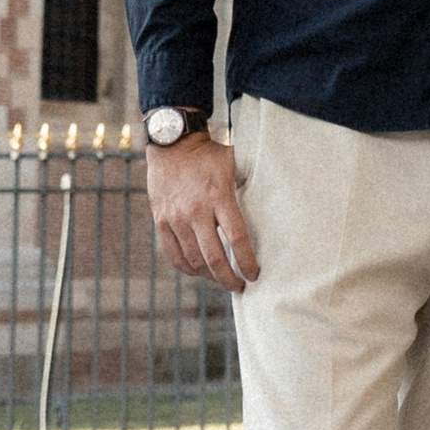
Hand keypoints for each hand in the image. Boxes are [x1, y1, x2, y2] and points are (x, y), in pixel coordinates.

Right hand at [147, 133, 256, 291]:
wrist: (172, 143)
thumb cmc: (208, 154)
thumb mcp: (232, 166)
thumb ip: (244, 190)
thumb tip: (267, 209)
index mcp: (219, 196)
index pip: (237, 239)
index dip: (247, 262)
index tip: (254, 274)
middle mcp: (196, 210)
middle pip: (214, 258)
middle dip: (229, 278)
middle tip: (240, 286)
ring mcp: (176, 218)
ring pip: (194, 261)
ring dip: (210, 277)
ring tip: (221, 280)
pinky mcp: (161, 221)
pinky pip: (174, 255)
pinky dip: (188, 269)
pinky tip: (199, 272)